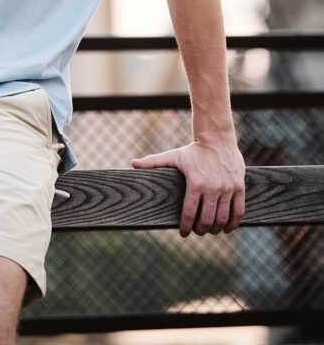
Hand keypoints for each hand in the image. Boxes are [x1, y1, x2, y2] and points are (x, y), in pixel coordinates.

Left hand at [131, 137, 245, 236]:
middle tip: (197, 231)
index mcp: (196, 183)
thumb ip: (153, 161)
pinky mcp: (239, 187)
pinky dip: (233, 223)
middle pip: (207, 220)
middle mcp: (213, 188)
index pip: (190, 213)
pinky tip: (227, 228)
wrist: (216, 138)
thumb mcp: (173, 156)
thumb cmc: (193, 150)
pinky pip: (238, 211)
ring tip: (210, 230)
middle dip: (201, 230)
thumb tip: (132, 164)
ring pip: (222, 218)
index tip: (184, 233)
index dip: (186, 227)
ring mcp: (227, 188)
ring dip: (216, 229)